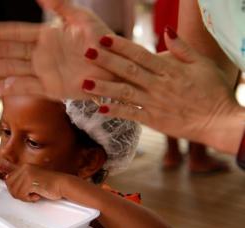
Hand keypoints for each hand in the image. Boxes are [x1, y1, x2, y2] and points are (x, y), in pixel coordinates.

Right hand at [0, 0, 113, 99]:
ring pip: (11, 71)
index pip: (15, 34)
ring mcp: (44, 73)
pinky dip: (11, 89)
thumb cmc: (103, 41)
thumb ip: (60, 6)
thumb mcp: (82, 19)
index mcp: (46, 36)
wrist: (118, 68)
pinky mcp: (52, 90)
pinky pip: (28, 88)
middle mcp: (40, 55)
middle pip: (6, 53)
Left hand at [5, 164, 67, 202]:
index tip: (19, 193)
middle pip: (9, 185)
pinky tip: (37, 196)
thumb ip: (21, 180)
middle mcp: (24, 168)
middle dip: (17, 194)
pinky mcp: (30, 181)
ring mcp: (27, 174)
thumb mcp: (33, 179)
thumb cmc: (50, 184)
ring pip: (15, 192)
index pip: (8, 179)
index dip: (13, 188)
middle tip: (27, 195)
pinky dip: (29, 199)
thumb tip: (7, 181)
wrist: (62, 184)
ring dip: (24, 197)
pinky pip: (22, 195)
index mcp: (24, 166)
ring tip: (33, 195)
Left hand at [80, 32, 243, 153]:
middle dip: (106, 61)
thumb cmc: (213, 91)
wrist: (218, 121)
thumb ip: (182, 47)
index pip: (140, 55)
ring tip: (85, 82)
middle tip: (87, 53)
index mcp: (170, 69)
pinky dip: (116, 111)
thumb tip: (166, 30)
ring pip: (125, 93)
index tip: (104, 39)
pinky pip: (131, 114)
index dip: (121, 47)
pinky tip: (99, 108)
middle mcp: (159, 85)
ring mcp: (154, 103)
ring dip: (104, 87)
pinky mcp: (153, 120)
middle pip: (128, 71)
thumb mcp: (202, 64)